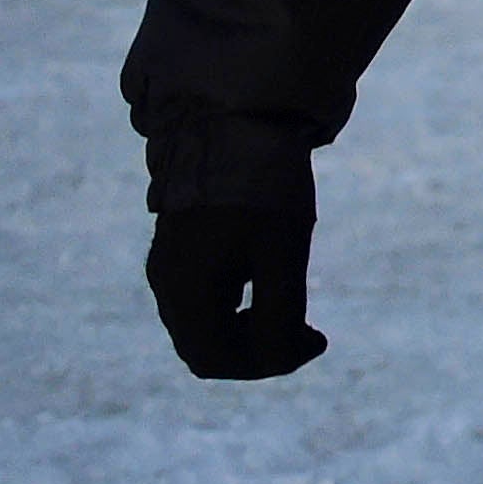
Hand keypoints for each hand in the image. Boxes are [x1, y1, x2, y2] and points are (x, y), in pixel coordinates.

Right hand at [147, 203, 327, 379]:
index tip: (316, 338)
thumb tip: (279, 360)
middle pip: (206, 348)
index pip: (215, 360)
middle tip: (309, 331)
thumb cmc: (263, 188)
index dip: (268, 364)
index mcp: (182, 291)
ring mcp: (170, 263)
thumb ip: (279, 315)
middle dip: (259, 349)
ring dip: (249, 328)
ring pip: (204, 323)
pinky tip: (272, 279)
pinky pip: (205, 296)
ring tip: (295, 305)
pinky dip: (238, 304)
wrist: (237, 118)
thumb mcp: (282, 254)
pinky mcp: (183, 246)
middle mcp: (166, 282)